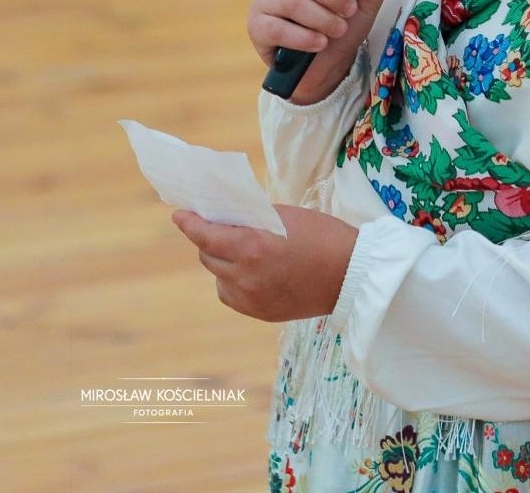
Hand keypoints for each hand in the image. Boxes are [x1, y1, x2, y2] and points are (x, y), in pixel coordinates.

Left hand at [171, 206, 358, 322]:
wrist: (350, 275)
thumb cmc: (322, 236)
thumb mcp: (285, 217)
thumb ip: (253, 220)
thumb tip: (230, 220)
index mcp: (250, 246)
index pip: (205, 235)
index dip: (189, 224)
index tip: (179, 215)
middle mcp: (244, 275)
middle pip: (208, 256)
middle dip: (208, 240)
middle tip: (216, 228)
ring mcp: (250, 298)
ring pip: (217, 277)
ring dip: (221, 262)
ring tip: (237, 251)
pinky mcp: (259, 312)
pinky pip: (231, 295)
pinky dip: (233, 281)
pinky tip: (249, 272)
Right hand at [247, 0, 394, 102]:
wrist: (327, 63)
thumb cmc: (343, 22)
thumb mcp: (368, 2)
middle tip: (350, 11)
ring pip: (289, 1)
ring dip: (321, 18)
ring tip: (338, 29)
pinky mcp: (257, 27)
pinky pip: (276, 28)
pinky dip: (304, 37)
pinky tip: (320, 43)